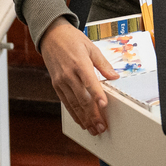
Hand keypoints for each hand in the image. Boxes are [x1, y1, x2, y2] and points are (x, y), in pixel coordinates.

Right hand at [39, 17, 118, 135]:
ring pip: (73, 104)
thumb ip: (103, 64)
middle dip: (92, 114)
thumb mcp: (91, 47)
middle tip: (101, 126)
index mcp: (80, 63)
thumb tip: (115, 77)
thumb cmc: (72, 39)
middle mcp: (69, 74)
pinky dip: (73, 114)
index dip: (97, 95)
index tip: (104, 106)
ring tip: (93, 129)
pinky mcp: (56, 85)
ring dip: (84, 118)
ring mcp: (61, 81)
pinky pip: (65, 102)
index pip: (90, 82)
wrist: (51, 36)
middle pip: (82, 98)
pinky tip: (81, 121)